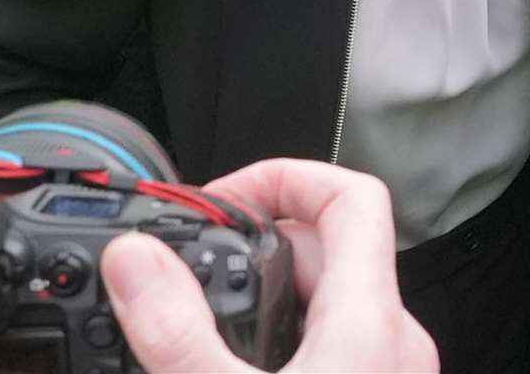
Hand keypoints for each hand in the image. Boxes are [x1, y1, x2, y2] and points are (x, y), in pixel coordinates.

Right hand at [102, 160, 436, 372]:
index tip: (222, 200)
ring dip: (269, 290)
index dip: (285, 175)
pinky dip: (284, 338)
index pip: (353, 195)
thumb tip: (135, 259)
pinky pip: (334, 345)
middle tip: (193, 263)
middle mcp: (395, 340)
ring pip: (331, 301)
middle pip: (333, 247)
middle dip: (258, 241)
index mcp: (371, 321)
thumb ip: (176, 330)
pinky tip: (232, 361)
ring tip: (204, 311)